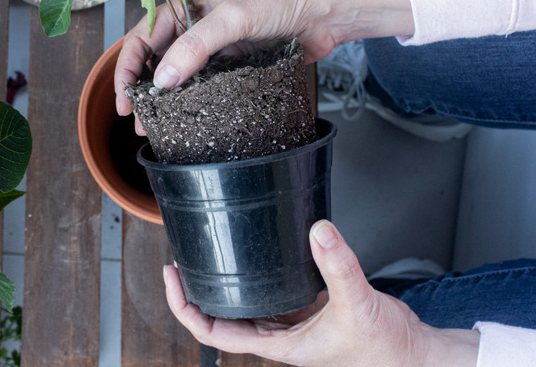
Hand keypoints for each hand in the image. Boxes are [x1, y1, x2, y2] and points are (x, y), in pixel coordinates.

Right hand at [114, 0, 413, 131]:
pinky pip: (209, 86)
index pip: (142, 37)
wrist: (329, 6)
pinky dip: (196, 103)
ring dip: (168, 101)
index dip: (128, 68)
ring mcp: (218, 48)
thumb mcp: (232, 18)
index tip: (126, 99)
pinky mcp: (238, 65)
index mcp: (186, 6)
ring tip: (160, 128)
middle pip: (158, 59)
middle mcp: (197, 27)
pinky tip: (191, 120)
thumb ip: (195, 47)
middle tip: (140, 121)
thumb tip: (163, 80)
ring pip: (182, 76)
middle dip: (144, 90)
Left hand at [164, 220, 479, 365]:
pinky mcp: (308, 309)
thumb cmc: (384, 347)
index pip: (213, 332)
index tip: (172, 277)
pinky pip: (272, 294)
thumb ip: (339, 267)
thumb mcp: (357, 304)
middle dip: (196, 292)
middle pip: (221, 317)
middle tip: (180, 260)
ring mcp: (292, 323)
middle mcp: (279, 335)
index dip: (185, 308)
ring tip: (207, 255)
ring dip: (223, 285)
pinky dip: (256, 277)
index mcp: (278, 345)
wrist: (413, 354)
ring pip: (245, 305)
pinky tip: (255, 255)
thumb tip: (319, 231)